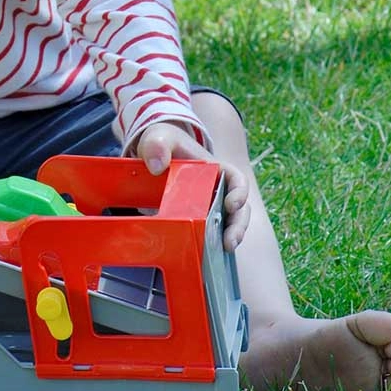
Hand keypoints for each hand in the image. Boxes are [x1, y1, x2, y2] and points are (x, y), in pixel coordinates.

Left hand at [135, 121, 250, 251]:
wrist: (151, 156)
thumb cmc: (161, 142)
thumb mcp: (159, 137)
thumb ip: (156, 145)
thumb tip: (156, 166)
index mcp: (215, 168)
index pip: (237, 180)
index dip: (240, 193)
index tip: (232, 204)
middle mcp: (216, 188)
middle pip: (238, 209)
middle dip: (238, 225)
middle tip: (230, 241)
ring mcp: (207, 205)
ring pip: (227, 224)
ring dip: (229, 237)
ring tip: (224, 249)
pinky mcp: (195, 217)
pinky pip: (208, 232)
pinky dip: (210, 244)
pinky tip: (204, 254)